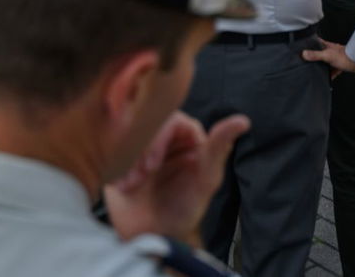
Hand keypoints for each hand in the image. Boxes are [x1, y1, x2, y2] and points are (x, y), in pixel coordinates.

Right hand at [104, 112, 249, 243]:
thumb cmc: (184, 208)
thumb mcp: (205, 180)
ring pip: (128, 134)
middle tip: (141, 176)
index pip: (173, 120)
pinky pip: (111, 147)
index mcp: (186, 136)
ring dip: (127, 160)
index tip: (151, 165)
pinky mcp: (121, 155)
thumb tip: (243, 121)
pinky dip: (115, 167)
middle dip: (141, 151)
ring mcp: (140, 145)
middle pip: (147, 124)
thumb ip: (218, 148)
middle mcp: (163, 136)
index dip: (160, 139)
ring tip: (131, 185)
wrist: (153, 234)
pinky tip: (122, 186)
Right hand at [301, 40, 354, 78]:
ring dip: (322, 68)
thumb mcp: (327, 55)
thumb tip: (304, 54)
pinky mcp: (340, 66)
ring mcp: (335, 59)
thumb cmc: (345, 56)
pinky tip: (327, 80)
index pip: (316, 43)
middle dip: (314, 59)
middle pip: (320, 54)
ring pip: (326, 64)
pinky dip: (330, 75)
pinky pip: (333, 71)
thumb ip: (316, 55)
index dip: (310, 44)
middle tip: (307, 63)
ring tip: (315, 73)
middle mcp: (331, 52)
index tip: (303, 47)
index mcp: (327, 46)